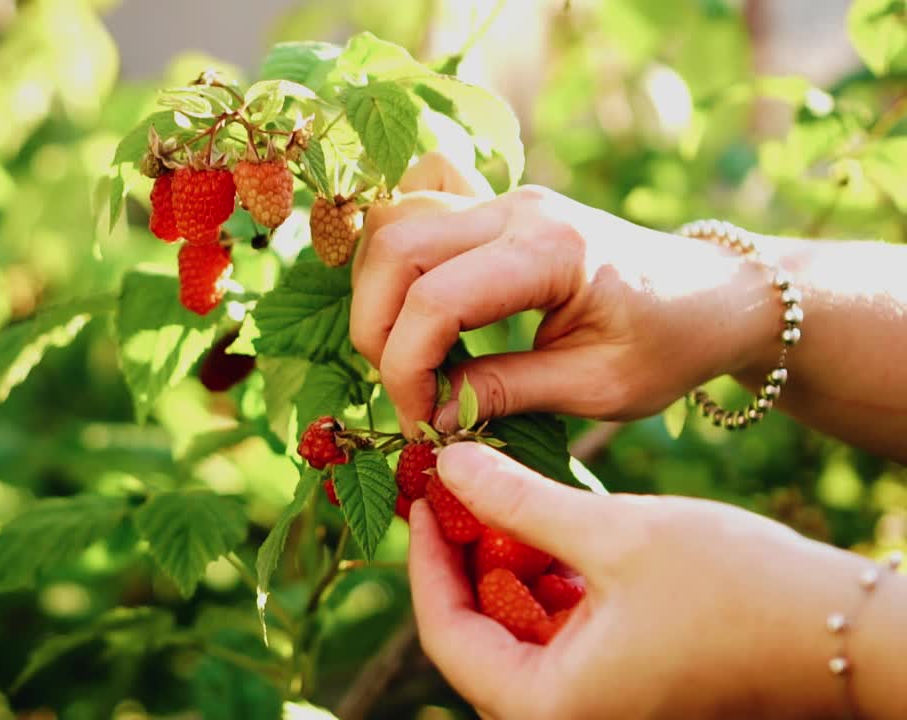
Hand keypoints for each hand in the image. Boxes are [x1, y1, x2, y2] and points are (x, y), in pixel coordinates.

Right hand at [351, 154, 779, 433]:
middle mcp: (518, 209)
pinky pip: (417, 212)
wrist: (715, 294)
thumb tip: (431, 417)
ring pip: (394, 220)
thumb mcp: (598, 388)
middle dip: (376, 327)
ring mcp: (504, 200)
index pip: (435, 300)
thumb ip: (506, 394)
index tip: (420, 423)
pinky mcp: (495, 208)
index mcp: (551, 250)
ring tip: (406, 353)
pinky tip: (413, 307)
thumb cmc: (671, 344)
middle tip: (403, 391)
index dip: (406, 369)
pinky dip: (395, 259)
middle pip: (396, 246)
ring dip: (378, 291)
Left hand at [410, 442, 875, 719]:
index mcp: (550, 706)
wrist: (845, 634)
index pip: (444, 632)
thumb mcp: (614, 535)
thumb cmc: (736, 590)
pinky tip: (550, 532)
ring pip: (514, 633)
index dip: (424, 557)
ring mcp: (594, 706)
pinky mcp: (619, 687)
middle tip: (456, 489)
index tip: (424, 495)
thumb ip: (520, 501)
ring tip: (499, 497)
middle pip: (475, 635)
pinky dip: (545, 586)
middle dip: (464, 557)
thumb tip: (446, 463)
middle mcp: (563, 718)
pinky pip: (556, 638)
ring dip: (503, 567)